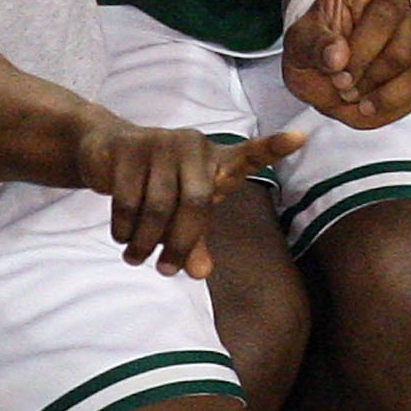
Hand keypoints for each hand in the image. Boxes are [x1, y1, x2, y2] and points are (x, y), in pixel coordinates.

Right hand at [75, 118, 302, 277]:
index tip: (301, 137)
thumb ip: (195, 239)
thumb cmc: (160, 182)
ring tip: (137, 257)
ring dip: (146, 241)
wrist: (108, 149)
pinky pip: (128, 199)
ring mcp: (162, 142)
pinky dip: (124, 227)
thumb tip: (200, 273)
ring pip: (158, 205)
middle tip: (165, 269)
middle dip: (180, 243)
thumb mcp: (183, 210)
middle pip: (197, 203)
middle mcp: (195, 145)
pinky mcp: (129, 146)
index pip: (251, 153)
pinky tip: (122, 237)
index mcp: (218, 159)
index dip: (274, 146)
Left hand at [281, 0, 410, 126]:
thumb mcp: (298, 44)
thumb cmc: (317, 48)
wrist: (333, 75)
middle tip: (338, 80)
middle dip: (358, 60)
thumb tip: (336, 58)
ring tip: (352, 93)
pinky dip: (394, 100)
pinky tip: (371, 103)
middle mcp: (396, 3)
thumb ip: (312, 46)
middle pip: (389, 21)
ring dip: (375, 84)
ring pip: (409, 56)